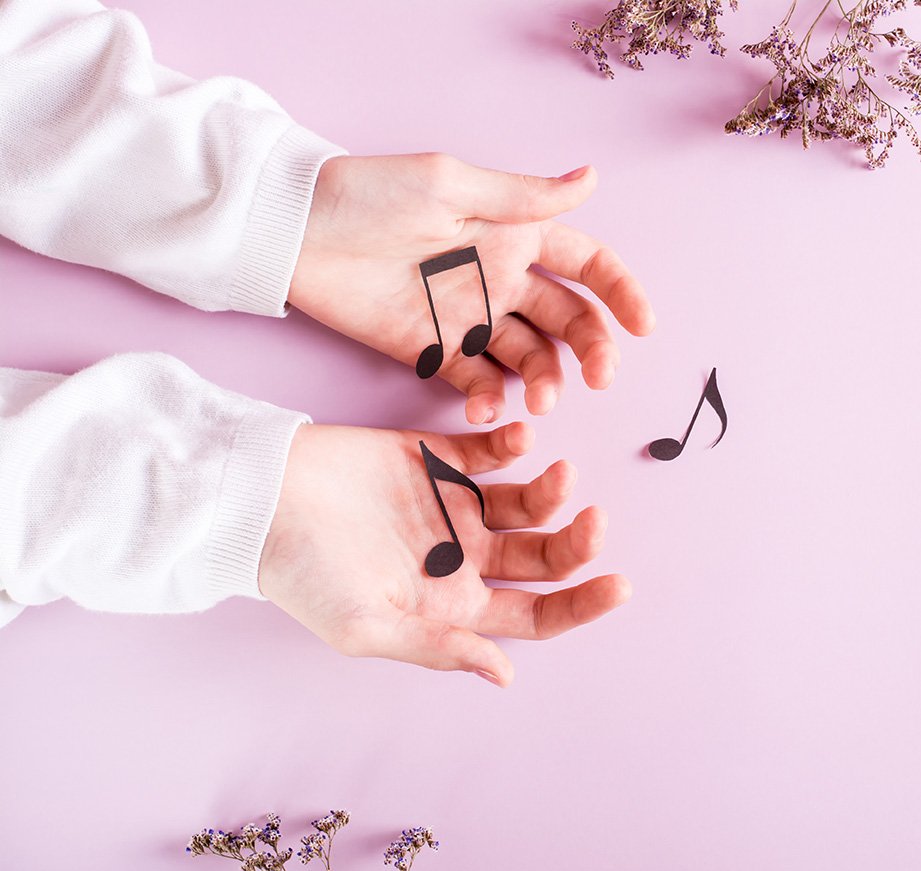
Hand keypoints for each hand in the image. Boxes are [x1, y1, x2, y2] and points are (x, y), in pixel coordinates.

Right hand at [258, 422, 631, 685]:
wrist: (261, 499)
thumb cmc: (305, 572)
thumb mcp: (366, 626)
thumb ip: (438, 648)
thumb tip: (506, 673)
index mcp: (452, 606)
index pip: (534, 614)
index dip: (580, 606)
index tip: (619, 585)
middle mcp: (461, 558)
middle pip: (542, 557)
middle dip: (577, 543)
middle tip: (595, 519)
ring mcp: (452, 507)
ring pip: (527, 503)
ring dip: (553, 490)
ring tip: (559, 471)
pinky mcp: (435, 459)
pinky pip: (488, 453)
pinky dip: (513, 445)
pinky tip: (521, 441)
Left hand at [288, 154, 654, 423]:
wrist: (298, 235)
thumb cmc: (369, 196)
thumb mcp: (448, 185)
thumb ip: (520, 197)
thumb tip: (592, 180)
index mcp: (514, 233)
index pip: (587, 264)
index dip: (620, 292)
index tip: (643, 326)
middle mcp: (502, 279)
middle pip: (568, 320)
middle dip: (593, 349)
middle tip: (598, 378)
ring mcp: (471, 320)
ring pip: (530, 358)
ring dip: (546, 382)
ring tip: (541, 404)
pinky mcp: (435, 353)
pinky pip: (478, 383)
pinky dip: (491, 401)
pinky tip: (488, 411)